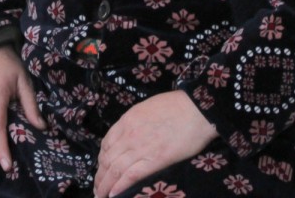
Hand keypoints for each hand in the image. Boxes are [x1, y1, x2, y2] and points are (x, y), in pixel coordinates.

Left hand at [94, 91, 217, 197]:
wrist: (196, 110)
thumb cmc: (177, 106)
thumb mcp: (147, 108)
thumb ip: (135, 122)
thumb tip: (130, 135)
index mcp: (127, 120)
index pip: (106, 144)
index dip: (101, 159)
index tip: (102, 169)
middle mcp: (129, 135)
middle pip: (107, 159)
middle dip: (100, 176)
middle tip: (98, 188)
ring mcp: (140, 148)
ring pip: (115, 170)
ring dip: (105, 185)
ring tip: (102, 195)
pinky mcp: (154, 160)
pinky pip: (131, 175)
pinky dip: (120, 186)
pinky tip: (114, 194)